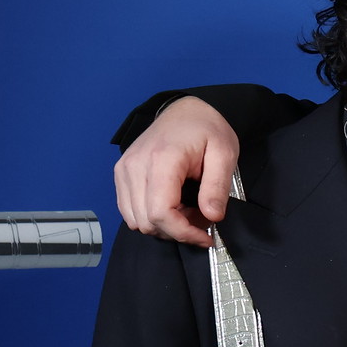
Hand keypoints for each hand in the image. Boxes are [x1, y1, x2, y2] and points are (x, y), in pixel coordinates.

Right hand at [114, 97, 239, 246]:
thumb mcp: (224, 153)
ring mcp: (124, 170)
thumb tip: (212, 217)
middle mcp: (135, 166)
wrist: (185, 110)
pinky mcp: (121, 174)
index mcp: (162, 160)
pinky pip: (129, 210)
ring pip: (136, 220)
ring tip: (188, 209)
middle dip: (177, 230)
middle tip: (202, 218)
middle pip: (146, 221)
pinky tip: (173, 204)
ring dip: (164, 225)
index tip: (206, 237)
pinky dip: (151, 216)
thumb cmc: (206, 128)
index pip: (160, 213)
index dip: (183, 233)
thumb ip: (217, 187)